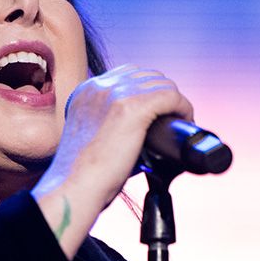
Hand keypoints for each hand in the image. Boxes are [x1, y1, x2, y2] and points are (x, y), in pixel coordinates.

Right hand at [32, 64, 194, 258]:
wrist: (76, 185)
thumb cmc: (83, 172)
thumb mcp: (89, 135)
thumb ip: (106, 123)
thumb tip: (135, 130)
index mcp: (87, 90)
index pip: (127, 75)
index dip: (146, 91)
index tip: (154, 111)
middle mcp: (100, 86)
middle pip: (146, 76)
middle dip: (161, 94)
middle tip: (168, 118)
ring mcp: (117, 93)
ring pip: (162, 84)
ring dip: (174, 101)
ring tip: (177, 121)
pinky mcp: (134, 107)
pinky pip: (171, 96)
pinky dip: (182, 108)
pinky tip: (183, 121)